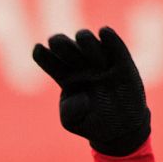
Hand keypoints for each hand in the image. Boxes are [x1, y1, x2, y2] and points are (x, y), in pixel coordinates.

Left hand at [30, 26, 150, 155]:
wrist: (123, 129)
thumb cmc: (94, 123)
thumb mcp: (75, 123)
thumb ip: (71, 113)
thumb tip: (82, 98)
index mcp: (65, 76)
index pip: (50, 61)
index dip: (43, 55)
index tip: (38, 50)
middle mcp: (80, 64)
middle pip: (65, 47)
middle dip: (59, 43)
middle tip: (56, 42)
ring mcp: (100, 61)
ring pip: (87, 41)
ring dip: (84, 40)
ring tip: (83, 39)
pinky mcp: (121, 62)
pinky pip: (115, 45)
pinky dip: (110, 39)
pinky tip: (105, 32)